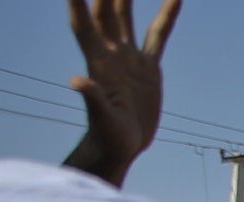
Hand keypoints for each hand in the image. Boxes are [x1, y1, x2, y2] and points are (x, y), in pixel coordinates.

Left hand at [62, 0, 180, 187]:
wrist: (121, 145)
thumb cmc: (107, 136)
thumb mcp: (101, 119)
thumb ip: (92, 99)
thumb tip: (77, 82)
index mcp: (98, 63)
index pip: (85, 25)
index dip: (79, 3)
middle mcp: (111, 52)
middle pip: (105, 10)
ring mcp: (129, 57)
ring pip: (127, 14)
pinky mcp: (148, 66)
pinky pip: (159, 35)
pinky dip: (166, 16)